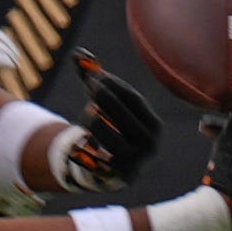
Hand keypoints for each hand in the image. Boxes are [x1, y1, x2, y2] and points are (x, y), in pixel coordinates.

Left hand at [50, 50, 160, 190]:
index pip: (134, 100)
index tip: (95, 75)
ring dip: (94, 121)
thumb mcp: (103, 105)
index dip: (115, 86)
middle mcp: (150, 145)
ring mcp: (135, 163)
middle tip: (89, 85)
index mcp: (153, 125)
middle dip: (105, 99)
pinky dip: (86, 146)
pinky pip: (98, 158)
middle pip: (125, 117)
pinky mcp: (117, 177)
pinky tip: (79, 139)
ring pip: (110, 138)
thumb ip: (92, 79)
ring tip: (87, 111)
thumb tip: (77, 53)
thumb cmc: (109, 128)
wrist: (110, 170)